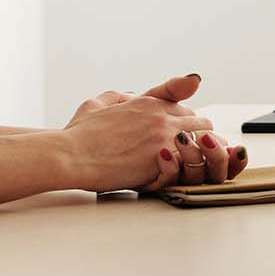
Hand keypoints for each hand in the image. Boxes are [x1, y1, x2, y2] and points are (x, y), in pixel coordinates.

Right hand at [57, 74, 247, 190]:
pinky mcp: (162, 158)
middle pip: (202, 123)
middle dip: (202, 138)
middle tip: (198, 154)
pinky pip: (192, 161)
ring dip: (202, 153)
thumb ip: (121, 98)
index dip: (191, 123)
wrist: (71, 155)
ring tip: (197, 166)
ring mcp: (165, 136)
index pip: (187, 108)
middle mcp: (161, 116)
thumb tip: (132, 98)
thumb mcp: (98, 102)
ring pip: (203, 142)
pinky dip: (192, 168)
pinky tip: (186, 176)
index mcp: (149, 102)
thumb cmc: (79, 133)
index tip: (190, 135)